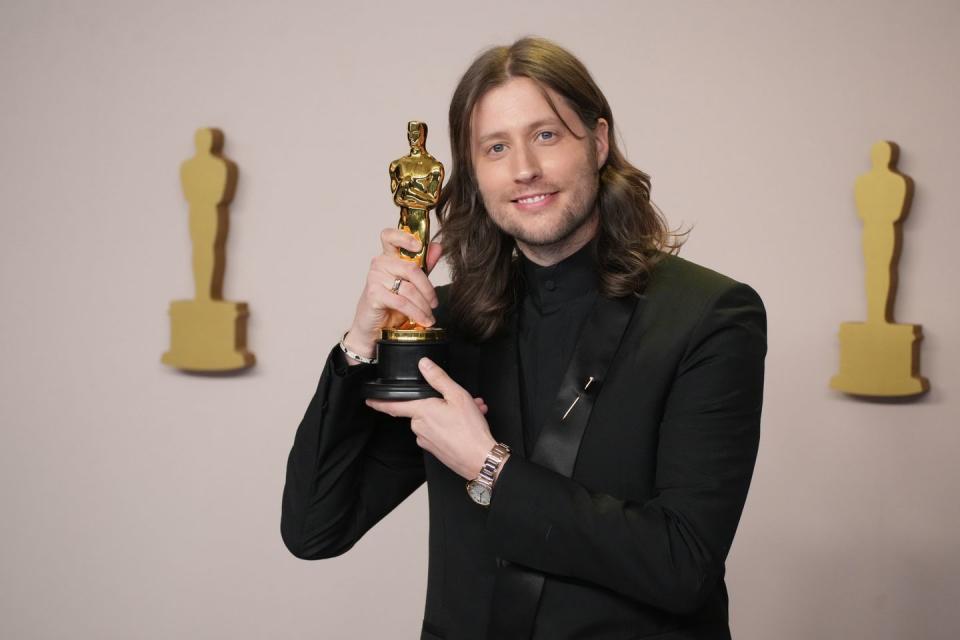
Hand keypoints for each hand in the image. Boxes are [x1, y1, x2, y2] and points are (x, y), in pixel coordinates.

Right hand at [342, 228, 442, 360]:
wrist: (373, 329)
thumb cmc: (390, 304)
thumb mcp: (411, 283)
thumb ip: (424, 265)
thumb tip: (438, 247)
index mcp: (388, 256)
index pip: (390, 236)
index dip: (405, 237)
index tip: (419, 246)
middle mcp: (379, 263)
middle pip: (411, 268)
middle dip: (428, 289)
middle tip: (434, 303)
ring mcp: (374, 278)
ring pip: (409, 288)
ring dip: (423, 306)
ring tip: (429, 316)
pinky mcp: (373, 294)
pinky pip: (402, 302)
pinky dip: (416, 313)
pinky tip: (423, 320)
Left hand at [366, 358, 496, 480]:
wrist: (480, 459)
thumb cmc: (470, 430)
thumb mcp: (457, 396)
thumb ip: (438, 378)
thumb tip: (424, 364)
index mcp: (421, 411)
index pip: (393, 405)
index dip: (379, 402)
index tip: (369, 400)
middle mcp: (419, 427)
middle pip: (423, 409)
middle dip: (441, 403)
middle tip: (463, 401)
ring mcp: (426, 440)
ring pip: (434, 420)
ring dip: (450, 414)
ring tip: (472, 413)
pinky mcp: (434, 449)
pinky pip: (438, 432)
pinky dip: (451, 426)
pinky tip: (466, 425)